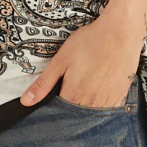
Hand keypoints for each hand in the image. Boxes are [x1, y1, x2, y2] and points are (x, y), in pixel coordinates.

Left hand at [19, 11, 145, 109]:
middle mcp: (92, 103)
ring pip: (93, 113)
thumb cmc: (89, 42)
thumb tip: (26, 101)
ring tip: (87, 86)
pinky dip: (101, 104)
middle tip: (74, 85)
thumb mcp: (61, 60)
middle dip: (71, 106)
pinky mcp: (120, 95)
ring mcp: (108, 101)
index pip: (59, 111)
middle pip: (76, 114)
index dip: (55, 105)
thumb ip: (44, 83)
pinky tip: (100, 88)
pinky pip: (108, 108)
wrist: (120, 32)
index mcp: (74, 95)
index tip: (56, 96)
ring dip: (86, 106)